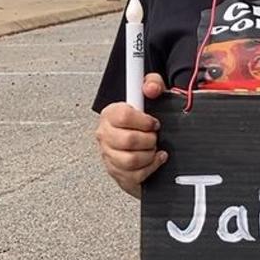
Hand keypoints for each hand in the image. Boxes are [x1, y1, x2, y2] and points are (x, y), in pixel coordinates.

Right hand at [96, 73, 167, 197]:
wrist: (141, 140)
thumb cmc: (143, 120)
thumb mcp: (150, 96)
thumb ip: (153, 85)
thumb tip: (151, 88)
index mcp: (110, 114)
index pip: (124, 116)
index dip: (144, 121)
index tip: (153, 122)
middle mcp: (105, 134)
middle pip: (128, 140)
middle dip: (149, 139)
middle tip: (154, 137)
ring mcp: (108, 155)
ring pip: (130, 160)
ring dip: (149, 155)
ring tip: (152, 148)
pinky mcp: (116, 172)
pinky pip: (134, 175)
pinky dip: (150, 168)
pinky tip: (154, 159)